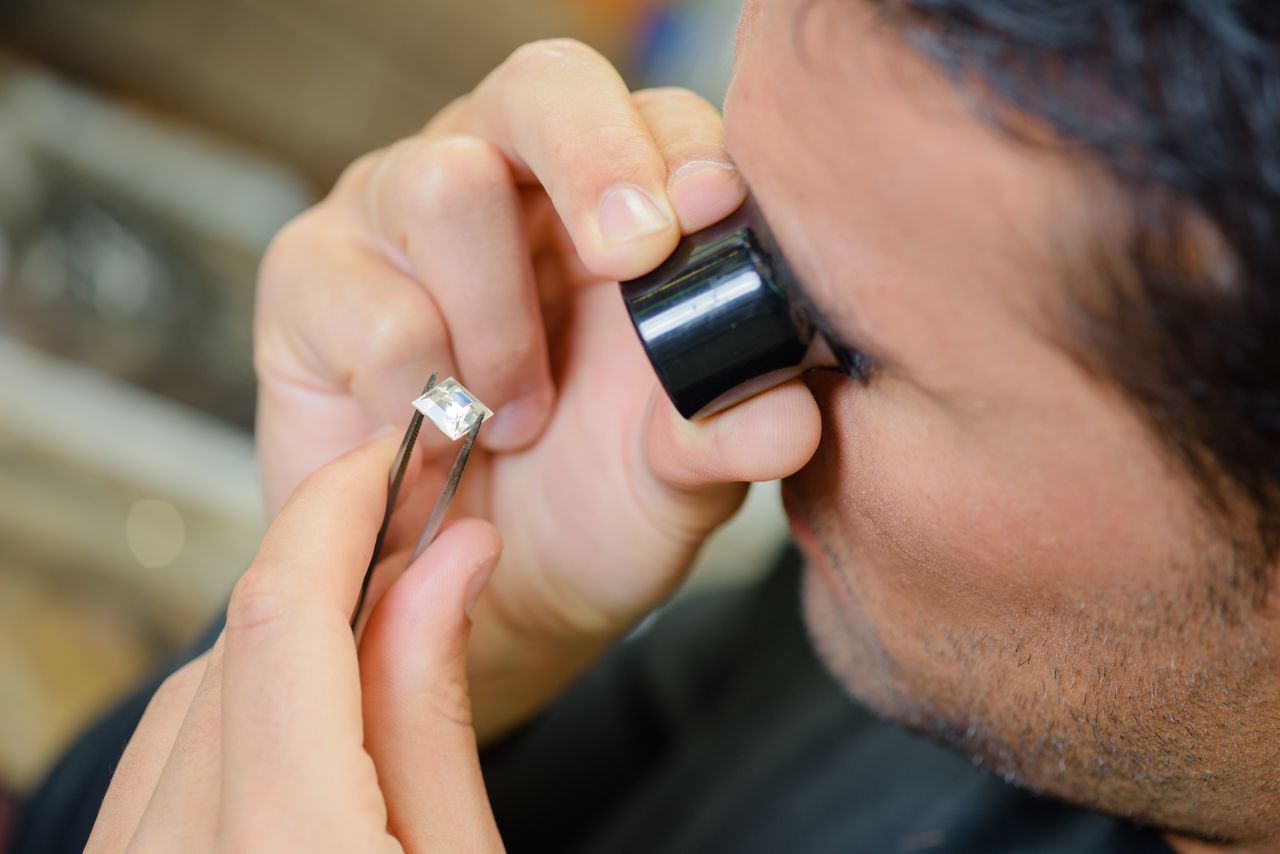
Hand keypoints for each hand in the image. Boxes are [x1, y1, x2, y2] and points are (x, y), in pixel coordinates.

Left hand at [85, 440, 504, 852]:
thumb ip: (432, 712)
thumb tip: (446, 562)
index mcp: (284, 844)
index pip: (283, 615)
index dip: (337, 509)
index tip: (386, 464)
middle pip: (240, 649)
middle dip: (332, 578)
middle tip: (415, 551)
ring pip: (192, 697)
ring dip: (289, 653)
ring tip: (380, 658)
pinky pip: (160, 761)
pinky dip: (240, 718)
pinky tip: (314, 731)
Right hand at [254, 40, 821, 738]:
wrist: (472, 596)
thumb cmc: (586, 509)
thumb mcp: (674, 481)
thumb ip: (728, 435)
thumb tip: (790, 413)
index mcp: (618, 208)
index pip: (655, 115)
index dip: (682, 148)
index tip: (710, 213)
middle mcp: (509, 181)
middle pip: (541, 85)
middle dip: (593, 161)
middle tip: (625, 258)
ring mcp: (400, 217)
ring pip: (446, 184)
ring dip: (498, 326)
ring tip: (517, 422)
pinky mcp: (315, 278)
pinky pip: (370, 302)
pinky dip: (419, 393)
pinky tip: (440, 441)